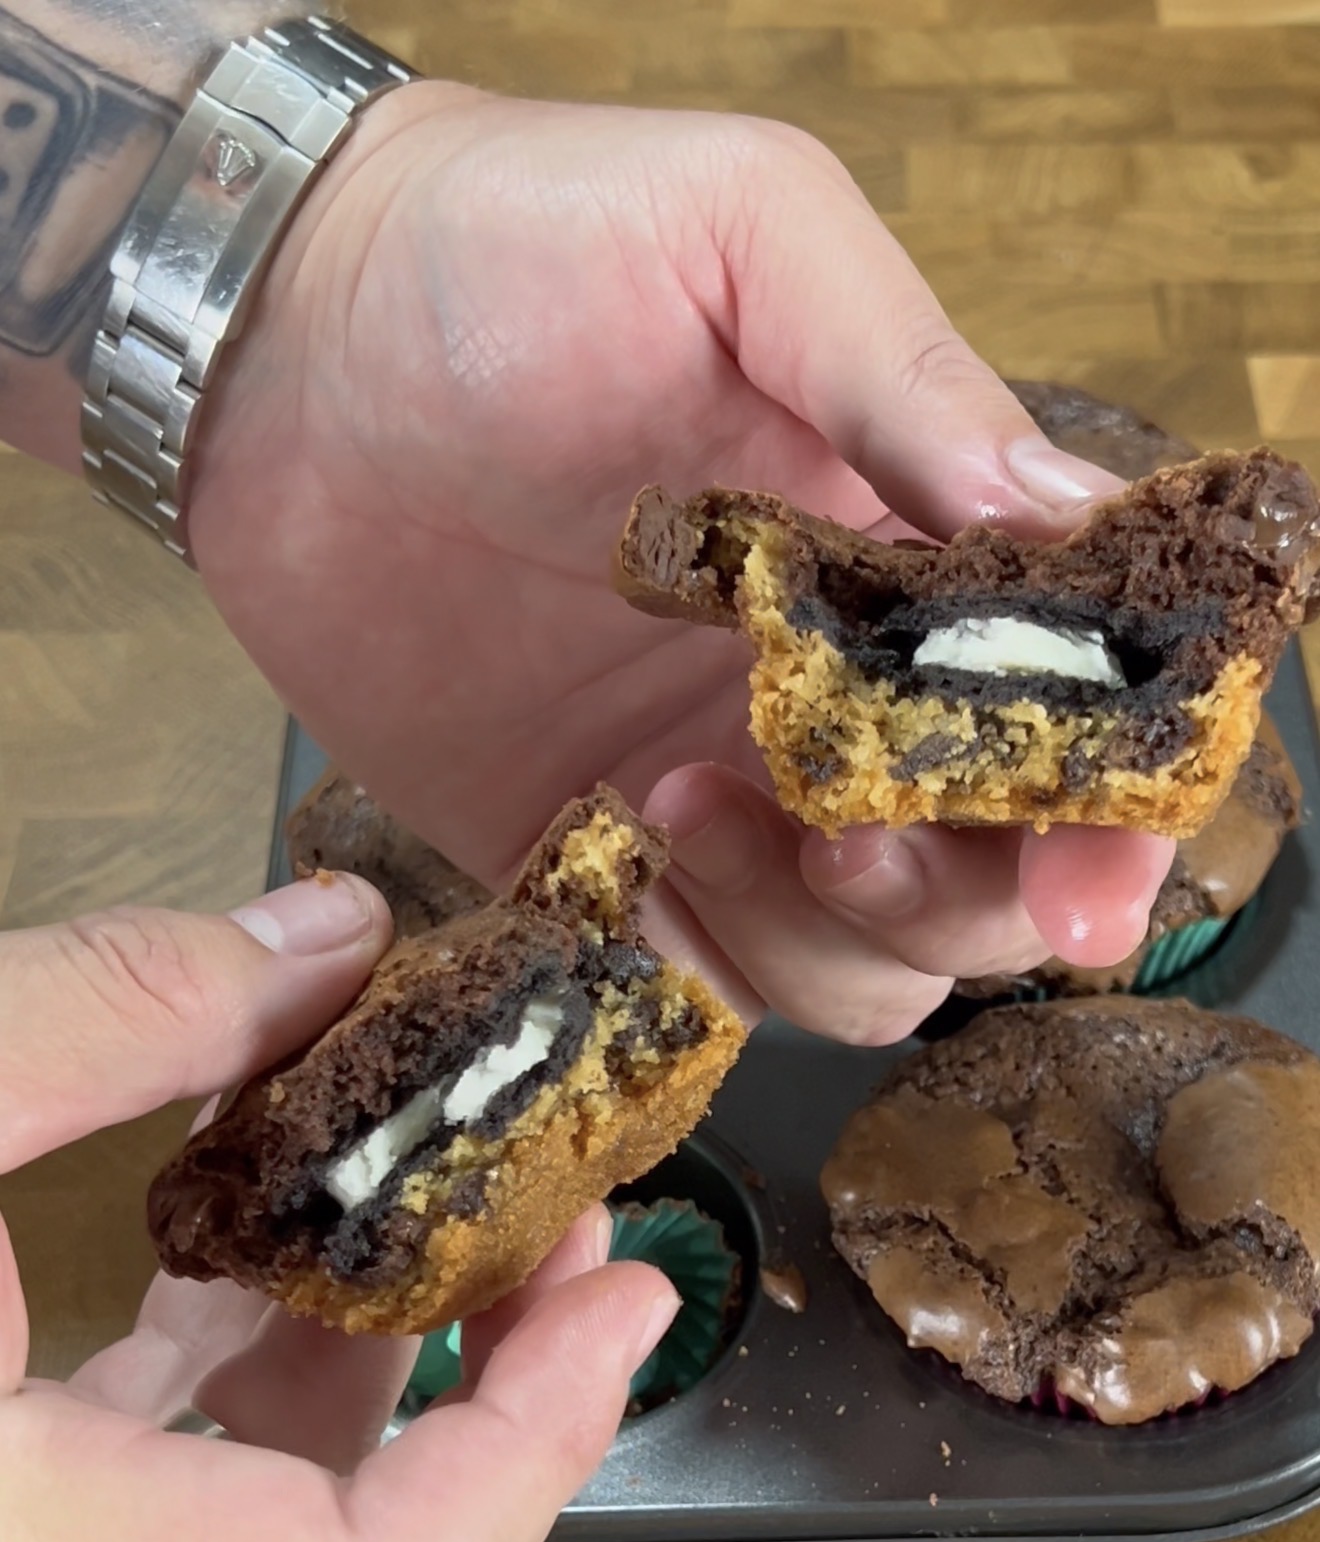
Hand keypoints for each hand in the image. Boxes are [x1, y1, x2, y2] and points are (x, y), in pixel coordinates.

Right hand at [0, 878, 674, 1541]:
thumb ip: (112, 1006)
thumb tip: (327, 933)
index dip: (536, 1446)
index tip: (625, 1295)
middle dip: (497, 1400)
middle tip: (565, 1228)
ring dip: (388, 1382)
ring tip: (453, 1213)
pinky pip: (180, 1498)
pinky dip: (262, 1382)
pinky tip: (280, 1249)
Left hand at [191, 85, 1173, 1043]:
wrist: (287, 340)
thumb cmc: (523, 245)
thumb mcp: (745, 239)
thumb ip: (907, 381)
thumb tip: (1071, 528)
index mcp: (910, 564)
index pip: (1069, 728)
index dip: (1104, 819)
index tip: (1086, 870)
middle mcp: (833, 704)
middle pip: (974, 888)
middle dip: (952, 902)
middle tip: (848, 837)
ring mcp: (712, 794)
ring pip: (844, 970)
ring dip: (803, 936)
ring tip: (672, 795)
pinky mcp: (582, 852)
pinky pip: (676, 983)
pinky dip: (675, 971)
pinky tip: (610, 850)